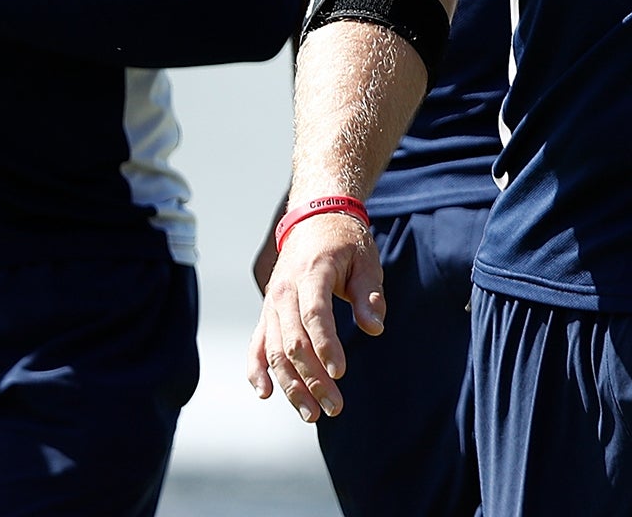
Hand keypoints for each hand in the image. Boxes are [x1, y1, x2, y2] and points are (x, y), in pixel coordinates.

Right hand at [246, 211, 383, 421]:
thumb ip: (369, 293)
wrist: (313, 218)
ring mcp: (271, 303)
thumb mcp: (365, 259)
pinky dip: (257, 370)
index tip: (339, 373)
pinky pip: (256, 344)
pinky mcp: (267, 313)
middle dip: (311, 378)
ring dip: (290, 385)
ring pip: (274, 350)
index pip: (314, 314)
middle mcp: (285, 290)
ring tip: (311, 414)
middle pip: (292, 341)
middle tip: (334, 407)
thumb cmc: (344, 242)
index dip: (325, 345)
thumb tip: (375, 326)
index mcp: (312, 272)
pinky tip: (267, 394)